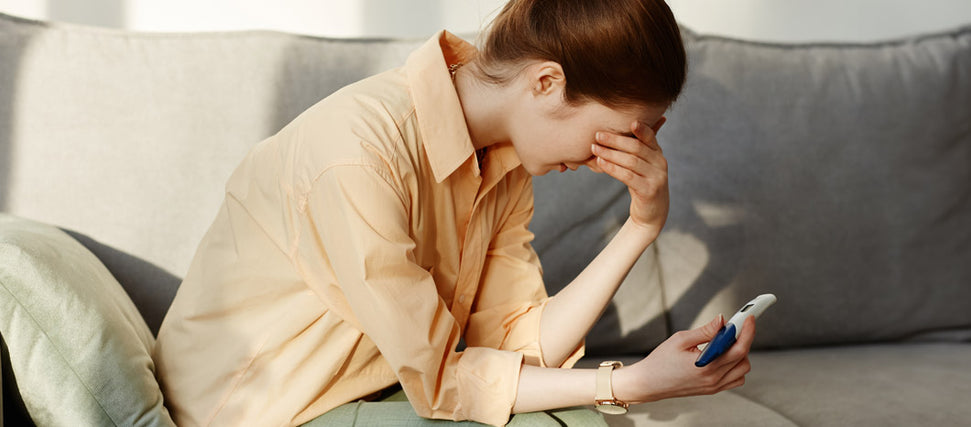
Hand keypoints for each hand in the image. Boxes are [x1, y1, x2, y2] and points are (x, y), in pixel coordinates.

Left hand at [590, 117, 668, 235]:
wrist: (650, 213)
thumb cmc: (640, 184)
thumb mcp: (640, 166)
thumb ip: (632, 151)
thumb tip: (608, 133)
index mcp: (658, 154)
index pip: (650, 137)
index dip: (641, 129)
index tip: (629, 121)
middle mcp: (660, 163)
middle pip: (636, 148)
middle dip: (615, 140)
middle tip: (597, 135)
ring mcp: (656, 177)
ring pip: (631, 161)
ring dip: (610, 153)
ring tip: (594, 148)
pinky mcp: (648, 190)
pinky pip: (628, 176)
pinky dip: (613, 168)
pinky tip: (600, 163)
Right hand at [613, 314, 754, 403]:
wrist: (649, 383)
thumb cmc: (660, 362)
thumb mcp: (680, 340)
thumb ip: (704, 330)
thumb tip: (722, 320)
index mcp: (706, 366)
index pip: (738, 348)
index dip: (747, 330)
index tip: (749, 317)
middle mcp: (713, 378)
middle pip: (743, 357)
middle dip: (743, 338)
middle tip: (734, 326)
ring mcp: (714, 386)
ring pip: (743, 369)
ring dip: (739, 353)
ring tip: (724, 342)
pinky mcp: (713, 389)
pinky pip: (735, 378)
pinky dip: (736, 366)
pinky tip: (723, 356)